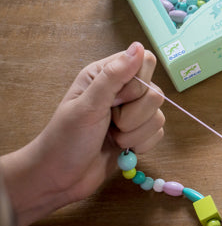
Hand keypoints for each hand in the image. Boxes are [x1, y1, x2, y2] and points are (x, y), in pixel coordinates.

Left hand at [0, 42, 164, 225]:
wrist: (58, 179)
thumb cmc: (65, 139)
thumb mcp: (88, 105)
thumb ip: (114, 76)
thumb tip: (138, 46)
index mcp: (106, 75)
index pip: (144, 61)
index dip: (137, 82)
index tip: (117, 98)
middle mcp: (121, 91)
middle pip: (155, 92)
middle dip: (134, 114)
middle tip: (110, 123)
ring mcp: (132, 114)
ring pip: (159, 115)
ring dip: (135, 133)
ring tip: (113, 138)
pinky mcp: (138, 134)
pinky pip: (158, 133)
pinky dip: (142, 144)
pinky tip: (123, 149)